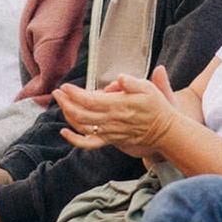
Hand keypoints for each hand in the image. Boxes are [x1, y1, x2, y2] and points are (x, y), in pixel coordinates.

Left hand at [54, 68, 181, 157]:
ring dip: (68, 115)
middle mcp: (111, 121)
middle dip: (66, 103)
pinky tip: (64, 132)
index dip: (75, 94)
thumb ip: (133, 83)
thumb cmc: (157, 107)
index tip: (65, 86)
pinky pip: (89, 143)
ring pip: (82, 126)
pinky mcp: (110, 140)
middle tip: (57, 92)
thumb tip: (120, 78)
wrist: (164, 131)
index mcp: (118, 106)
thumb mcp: (149, 89)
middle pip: (81, 114)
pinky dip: (75, 139)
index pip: (90, 101)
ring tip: (60, 103)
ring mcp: (109, 132)